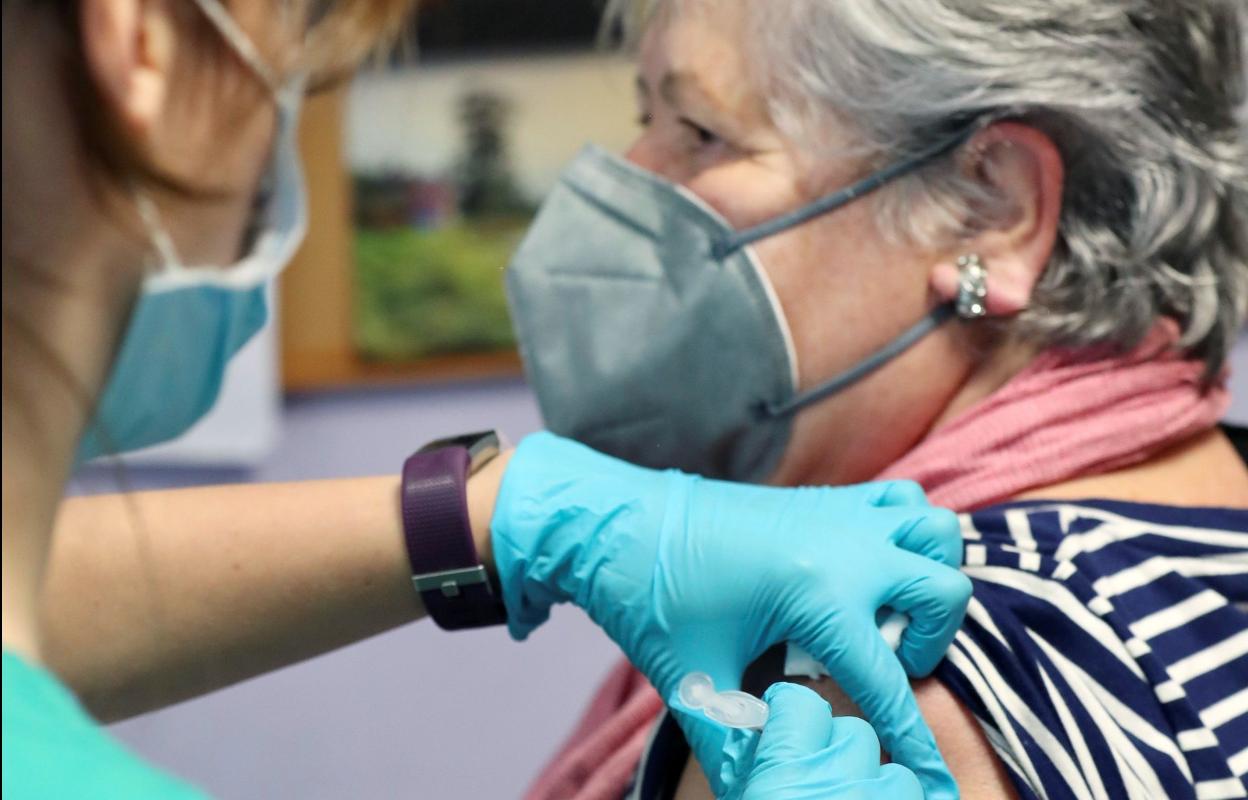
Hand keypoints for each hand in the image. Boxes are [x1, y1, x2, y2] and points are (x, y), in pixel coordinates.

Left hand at [491, 432, 968, 797]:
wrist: (618, 522)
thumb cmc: (653, 596)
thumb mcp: (695, 679)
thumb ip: (734, 741)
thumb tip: (753, 788)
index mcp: (818, 594)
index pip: (886, 681)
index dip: (912, 738)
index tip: (928, 776)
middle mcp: (846, 546)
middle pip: (944, 593)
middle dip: (929, 642)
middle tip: (885, 663)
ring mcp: (841, 512)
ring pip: (935, 533)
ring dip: (927, 576)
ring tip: (884, 612)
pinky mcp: (827, 496)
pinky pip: (902, 501)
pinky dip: (906, 534)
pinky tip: (867, 570)